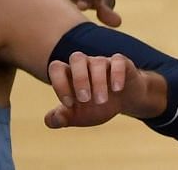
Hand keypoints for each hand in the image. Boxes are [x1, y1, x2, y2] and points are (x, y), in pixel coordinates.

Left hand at [43, 52, 166, 129]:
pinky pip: (118, 61)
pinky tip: (117, 89)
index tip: (69, 104)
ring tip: (101, 101)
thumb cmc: (95, 108)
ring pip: (98, 62)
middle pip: (77, 57)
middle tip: (85, 100)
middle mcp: (85, 65)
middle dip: (80, 79)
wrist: (123, 102)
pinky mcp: (122, 63)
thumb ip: (58, 119)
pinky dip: (117, 75)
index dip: (59, 84)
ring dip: (98, 83)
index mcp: (69, 75)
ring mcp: (103, 62)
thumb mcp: (75, 117)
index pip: (57, 68)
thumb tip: (54, 118)